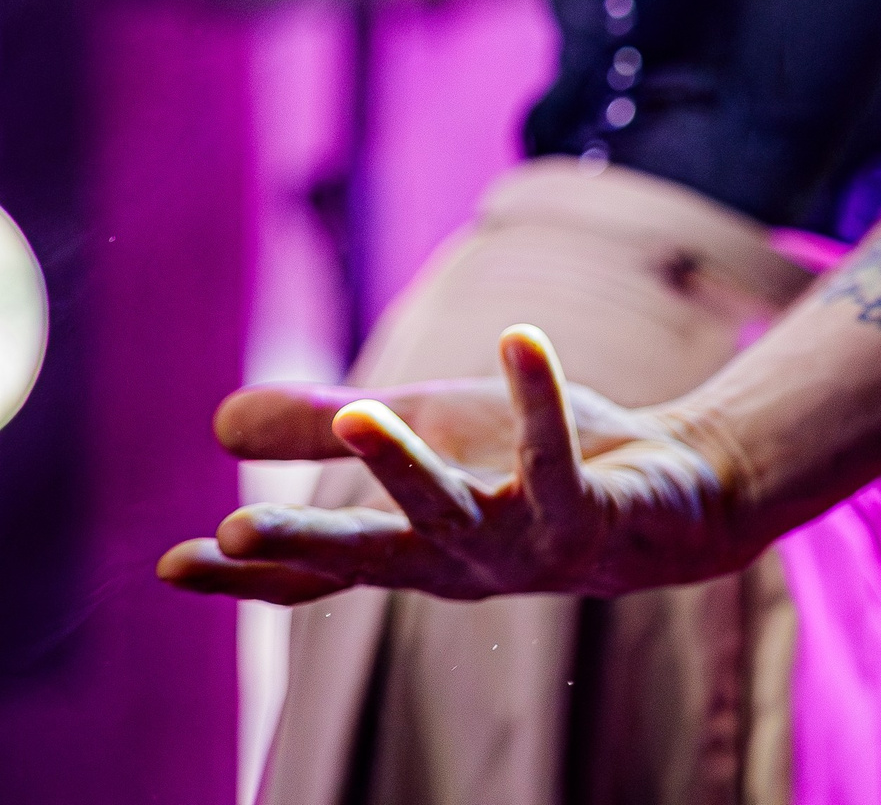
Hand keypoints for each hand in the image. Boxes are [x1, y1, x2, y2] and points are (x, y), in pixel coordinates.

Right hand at [156, 326, 753, 606]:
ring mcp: (524, 547)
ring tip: (358, 415)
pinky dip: (537, 397)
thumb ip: (326, 426)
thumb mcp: (424, 435)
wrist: (672, 496)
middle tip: (238, 534)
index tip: (172, 565)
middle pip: (370, 560)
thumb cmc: (532, 470)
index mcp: (409, 550)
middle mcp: (458, 564)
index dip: (244, 577)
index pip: (316, 574)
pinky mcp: (590, 515)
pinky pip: (556, 458)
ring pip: (456, 514)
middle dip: (306, 549)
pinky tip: (517, 338)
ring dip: (405, 469)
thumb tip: (218, 423)